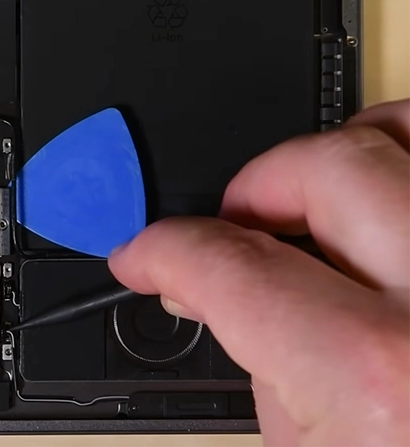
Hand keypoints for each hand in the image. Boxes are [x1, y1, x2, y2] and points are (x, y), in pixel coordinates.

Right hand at [109, 100, 409, 446]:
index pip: (231, 265)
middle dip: (258, 184)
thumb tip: (222, 298)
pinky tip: (395, 202)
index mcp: (381, 382)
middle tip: (236, 223)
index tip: (147, 254)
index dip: (164, 250)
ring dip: (351, 150)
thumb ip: (267, 373)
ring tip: (319, 194)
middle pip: (332, 166)